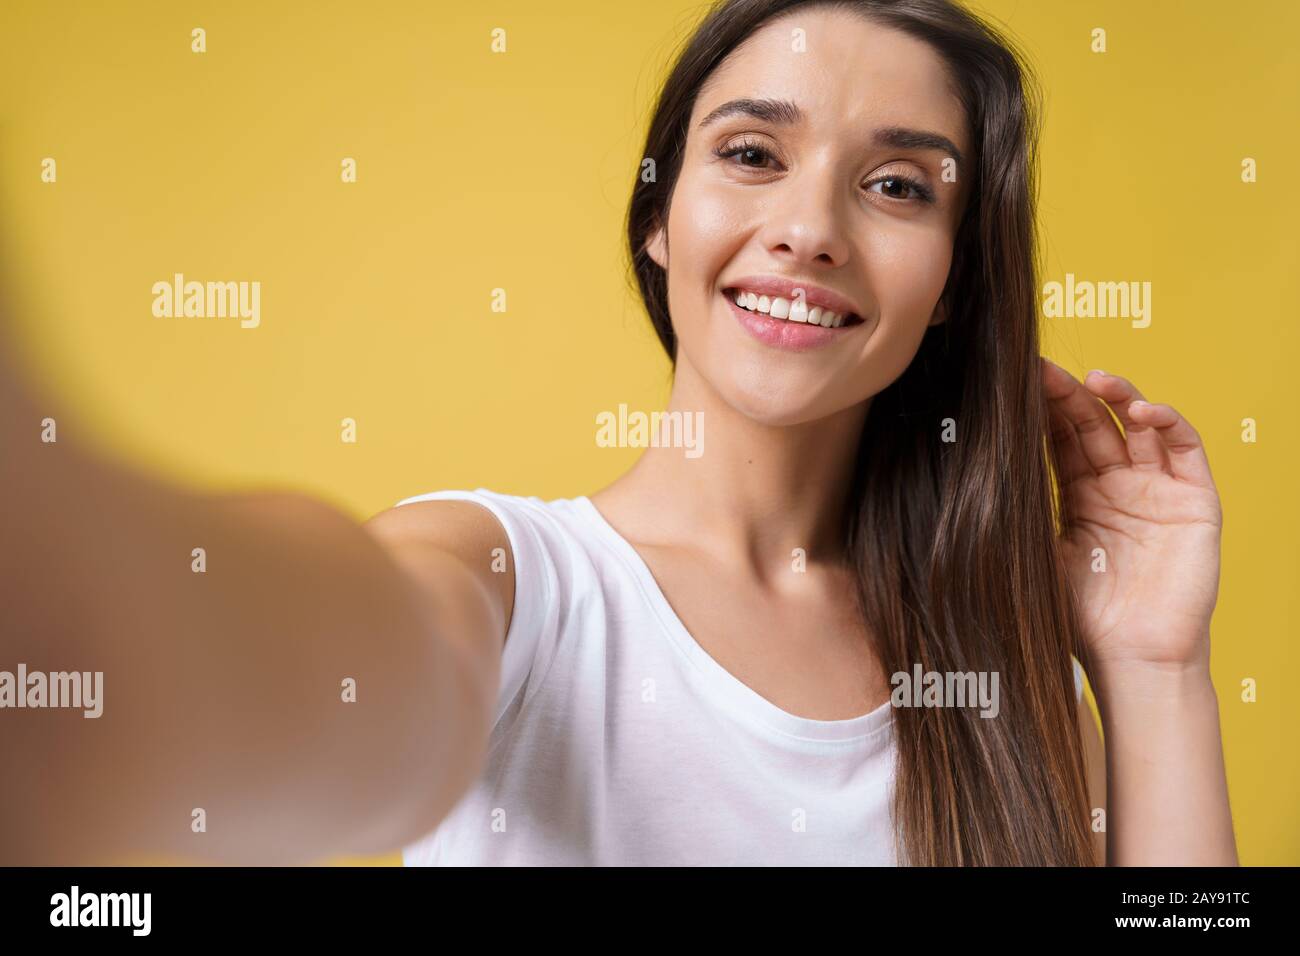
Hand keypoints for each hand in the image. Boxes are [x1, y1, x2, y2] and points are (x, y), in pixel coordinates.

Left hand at [1041, 359, 1222, 670]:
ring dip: (1119, 395)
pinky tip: (1140, 410)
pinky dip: (1167, 422)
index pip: (1059, 439)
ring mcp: (1157, 490)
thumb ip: (1015, 517)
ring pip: (1139, 426)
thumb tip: (961, 481)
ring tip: (1093, 379)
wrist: (1130, 659)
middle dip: (1069, 394)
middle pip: (1093, 424)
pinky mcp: (1194, 501)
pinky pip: (1185, 450)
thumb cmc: (1081, 620)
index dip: (1041, 410)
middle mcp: (1118, 486)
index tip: (1015, 384)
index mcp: (1078, 497)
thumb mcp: (1036, 558)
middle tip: (1042, 371)